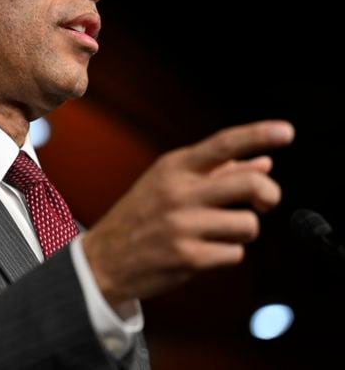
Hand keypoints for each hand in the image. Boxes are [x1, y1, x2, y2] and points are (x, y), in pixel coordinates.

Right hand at [81, 120, 294, 306]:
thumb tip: (264, 164)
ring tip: (215, 233)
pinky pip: (235, 254)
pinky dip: (226, 255)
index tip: (286, 132)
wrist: (104, 258)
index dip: (258, 135)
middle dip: (269, 196)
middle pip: (251, 186)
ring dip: (240, 232)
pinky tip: (203, 252)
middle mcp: (179, 191)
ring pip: (248, 225)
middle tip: (263, 203)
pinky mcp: (189, 257)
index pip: (223, 144)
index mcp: (173, 167)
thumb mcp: (168, 184)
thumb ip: (216, 172)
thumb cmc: (141, 217)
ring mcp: (183, 225)